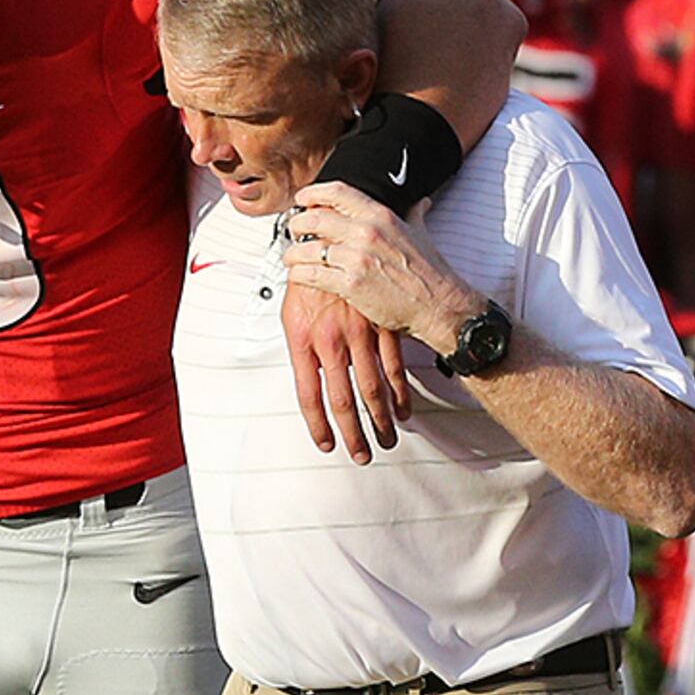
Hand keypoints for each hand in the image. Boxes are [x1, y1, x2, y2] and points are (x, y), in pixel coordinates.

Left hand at [280, 277, 408, 459]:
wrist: (330, 240)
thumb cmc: (309, 282)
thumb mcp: (291, 315)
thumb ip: (302, 352)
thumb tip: (310, 384)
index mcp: (303, 340)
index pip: (308, 395)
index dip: (317, 424)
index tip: (327, 444)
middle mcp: (331, 340)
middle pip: (342, 400)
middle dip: (354, 433)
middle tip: (361, 454)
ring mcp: (359, 333)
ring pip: (371, 388)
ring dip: (379, 420)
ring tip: (384, 441)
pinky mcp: (382, 325)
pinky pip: (394, 368)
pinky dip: (399, 394)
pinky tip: (402, 412)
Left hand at [282, 182, 460, 344]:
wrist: (438, 304)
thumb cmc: (430, 273)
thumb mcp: (420, 233)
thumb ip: (414, 213)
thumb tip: (419, 202)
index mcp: (380, 216)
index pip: (337, 192)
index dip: (314, 193)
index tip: (303, 198)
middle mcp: (366, 232)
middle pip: (314, 218)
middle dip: (297, 224)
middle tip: (294, 230)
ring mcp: (357, 258)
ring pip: (306, 248)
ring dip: (293, 252)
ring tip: (291, 257)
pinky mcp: (349, 284)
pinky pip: (310, 274)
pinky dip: (298, 274)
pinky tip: (298, 275)